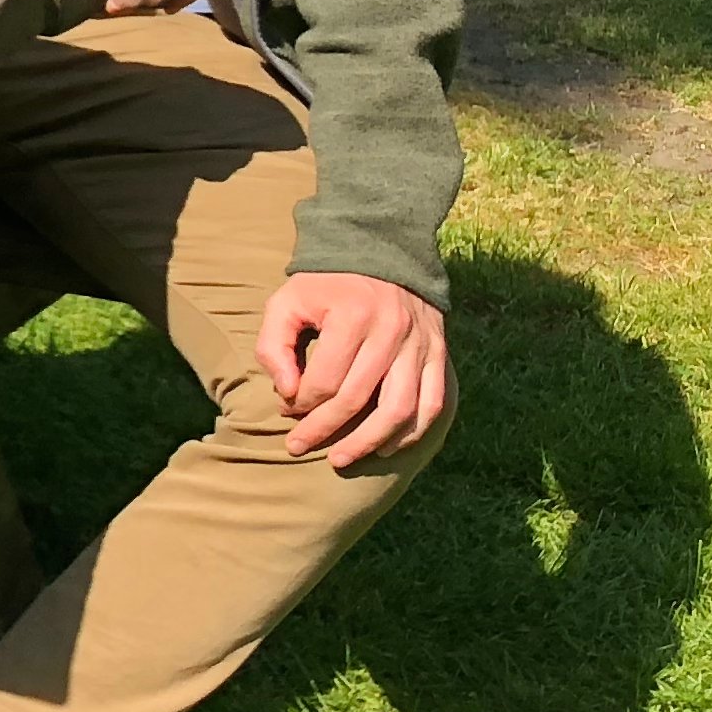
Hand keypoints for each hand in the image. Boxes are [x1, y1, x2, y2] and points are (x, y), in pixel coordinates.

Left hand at [256, 274, 451, 470]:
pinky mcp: (438, 354)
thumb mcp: (286, 302)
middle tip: (297, 446)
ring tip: (340, 459)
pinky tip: (384, 447)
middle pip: (357, 400)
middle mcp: (392, 332)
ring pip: (400, 410)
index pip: (324, 380)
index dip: (300, 403)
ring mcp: (421, 345)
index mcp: (352, 316)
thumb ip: (274, 345)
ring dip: (368, 442)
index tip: (286, 408)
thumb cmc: (325, 284)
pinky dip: (410, 432)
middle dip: (324, 430)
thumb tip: (286, 393)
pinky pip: (432, 404)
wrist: (382, 252)